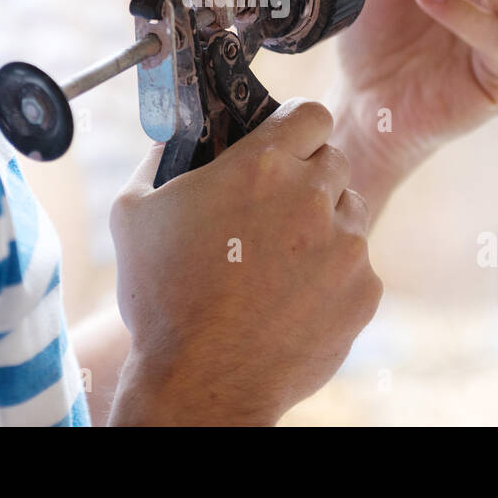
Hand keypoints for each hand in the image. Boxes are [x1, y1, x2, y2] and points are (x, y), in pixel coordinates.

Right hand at [107, 98, 382, 425]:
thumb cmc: (161, 297)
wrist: (202, 383)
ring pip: (350, 212)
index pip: (310, 113)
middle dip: (307, 178)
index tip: (282, 147)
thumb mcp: (133, 212)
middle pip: (332, 161)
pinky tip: (292, 301)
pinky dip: (333, 277)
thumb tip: (174, 132)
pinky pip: (359, 266)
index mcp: (262, 165)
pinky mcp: (364, 290)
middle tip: (272, 212)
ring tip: (279, 263)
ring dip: (324, 225)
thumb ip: (158, 157)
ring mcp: (346, 245)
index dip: (295, 128)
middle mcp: (312, 196)